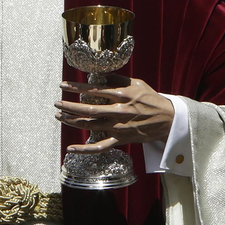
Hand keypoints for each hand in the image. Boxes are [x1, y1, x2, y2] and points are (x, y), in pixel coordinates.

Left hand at [56, 76, 175, 152]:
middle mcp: (118, 111)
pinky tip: (71, 148)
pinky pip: (100, 147)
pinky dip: (85, 149)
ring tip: (59, 116)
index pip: (94, 90)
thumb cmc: (151, 98)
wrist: (168, 119)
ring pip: (90, 125)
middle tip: (56, 103)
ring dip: (72, 121)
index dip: (76, 87)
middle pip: (88, 109)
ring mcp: (119, 127)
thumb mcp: (136, 83)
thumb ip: (117, 79)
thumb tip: (100, 75)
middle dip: (69, 106)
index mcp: (121, 95)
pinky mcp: (121, 139)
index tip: (63, 85)